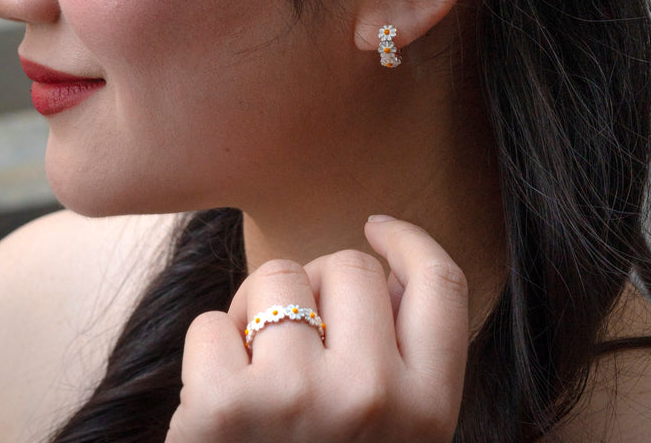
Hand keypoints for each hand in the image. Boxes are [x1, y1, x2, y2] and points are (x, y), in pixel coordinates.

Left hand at [166, 216, 468, 442]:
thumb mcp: (396, 440)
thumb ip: (404, 361)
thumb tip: (382, 268)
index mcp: (428, 409)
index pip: (441, 283)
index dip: (408, 241)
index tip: (378, 230)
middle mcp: (374, 397)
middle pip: (349, 265)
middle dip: (318, 285)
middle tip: (300, 337)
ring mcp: (298, 399)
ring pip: (277, 276)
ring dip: (259, 309)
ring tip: (258, 367)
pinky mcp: (222, 408)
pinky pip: (213, 320)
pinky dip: (209, 350)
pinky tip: (217, 398)